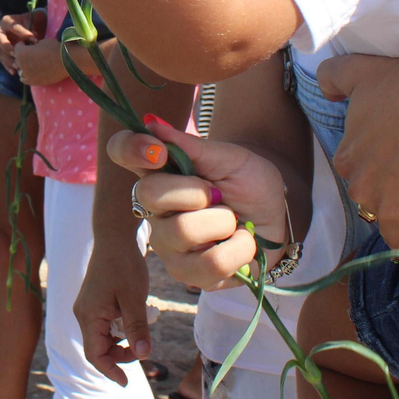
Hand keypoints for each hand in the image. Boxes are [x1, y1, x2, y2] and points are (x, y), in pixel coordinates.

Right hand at [0, 11, 42, 74]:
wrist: (22, 26)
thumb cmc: (28, 22)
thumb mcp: (31, 21)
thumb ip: (33, 28)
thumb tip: (35, 41)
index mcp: (6, 21)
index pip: (14, 27)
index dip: (24, 34)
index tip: (35, 40)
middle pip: (1, 40)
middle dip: (8, 48)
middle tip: (17, 54)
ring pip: (0, 52)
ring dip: (8, 60)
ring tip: (18, 66)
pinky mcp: (0, 51)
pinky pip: (2, 59)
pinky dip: (7, 66)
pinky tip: (14, 72)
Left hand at [12, 38, 66, 85]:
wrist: (67, 61)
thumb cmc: (55, 48)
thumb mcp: (41, 42)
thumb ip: (32, 45)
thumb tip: (31, 48)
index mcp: (21, 53)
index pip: (18, 46)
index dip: (24, 43)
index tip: (30, 43)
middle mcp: (22, 65)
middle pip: (17, 59)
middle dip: (23, 54)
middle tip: (32, 52)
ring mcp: (27, 75)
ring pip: (20, 69)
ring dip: (23, 66)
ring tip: (32, 62)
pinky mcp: (34, 82)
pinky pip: (25, 79)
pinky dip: (26, 75)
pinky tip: (30, 72)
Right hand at [74, 228, 152, 385]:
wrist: (114, 237)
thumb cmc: (124, 265)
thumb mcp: (134, 298)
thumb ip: (137, 328)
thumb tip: (143, 355)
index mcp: (89, 315)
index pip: (95, 355)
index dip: (110, 371)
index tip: (126, 382)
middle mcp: (83, 313)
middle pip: (98, 348)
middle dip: (119, 356)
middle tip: (143, 351)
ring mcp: (87, 307)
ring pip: (101, 337)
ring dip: (120, 342)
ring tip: (141, 334)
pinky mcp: (94, 301)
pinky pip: (104, 325)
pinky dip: (119, 330)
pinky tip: (134, 320)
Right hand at [108, 120, 289, 291]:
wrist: (277, 215)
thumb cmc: (248, 181)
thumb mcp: (228, 157)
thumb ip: (190, 146)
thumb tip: (152, 123)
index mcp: (158, 173)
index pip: (121, 151)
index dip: (131, 148)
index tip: (159, 151)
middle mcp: (154, 210)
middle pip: (149, 194)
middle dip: (195, 191)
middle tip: (218, 195)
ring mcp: (168, 245)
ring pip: (182, 231)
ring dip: (223, 222)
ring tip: (233, 223)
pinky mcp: (189, 275)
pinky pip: (210, 264)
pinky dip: (239, 248)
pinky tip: (240, 242)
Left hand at [318, 52, 398, 313]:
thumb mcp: (361, 69)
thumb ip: (335, 77)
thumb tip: (325, 88)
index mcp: (350, 156)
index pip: (352, 171)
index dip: (370, 168)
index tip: (385, 165)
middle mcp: (367, 190)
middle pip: (372, 205)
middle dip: (386, 204)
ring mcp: (398, 211)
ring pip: (398, 235)